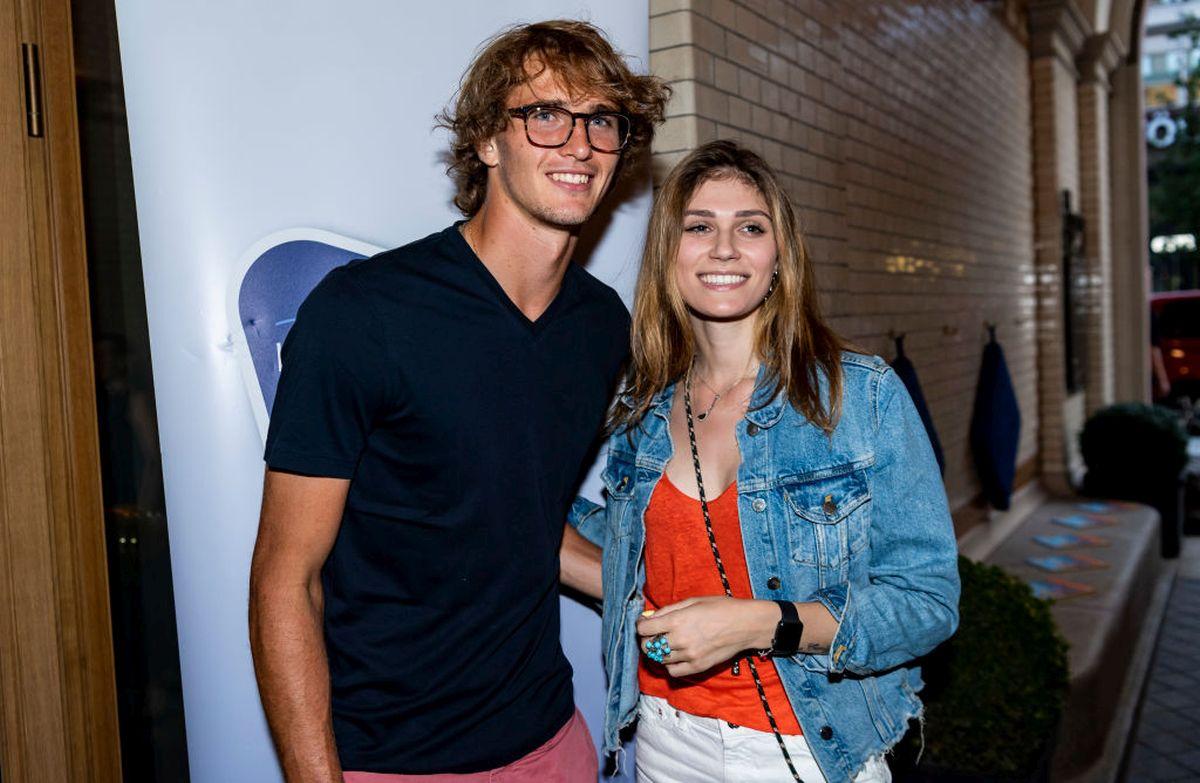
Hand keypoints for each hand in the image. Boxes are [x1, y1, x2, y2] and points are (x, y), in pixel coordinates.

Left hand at [637, 596, 780, 677]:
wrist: (745, 624)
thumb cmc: (721, 608)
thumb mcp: (692, 601)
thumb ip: (668, 610)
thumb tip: (650, 617)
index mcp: (677, 620)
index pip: (644, 629)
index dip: (641, 625)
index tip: (645, 623)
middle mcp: (680, 640)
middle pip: (648, 646)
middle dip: (646, 640)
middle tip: (653, 635)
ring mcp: (689, 656)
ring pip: (659, 659)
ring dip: (658, 652)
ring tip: (666, 644)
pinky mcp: (698, 667)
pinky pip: (673, 672)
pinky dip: (669, 665)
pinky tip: (675, 656)